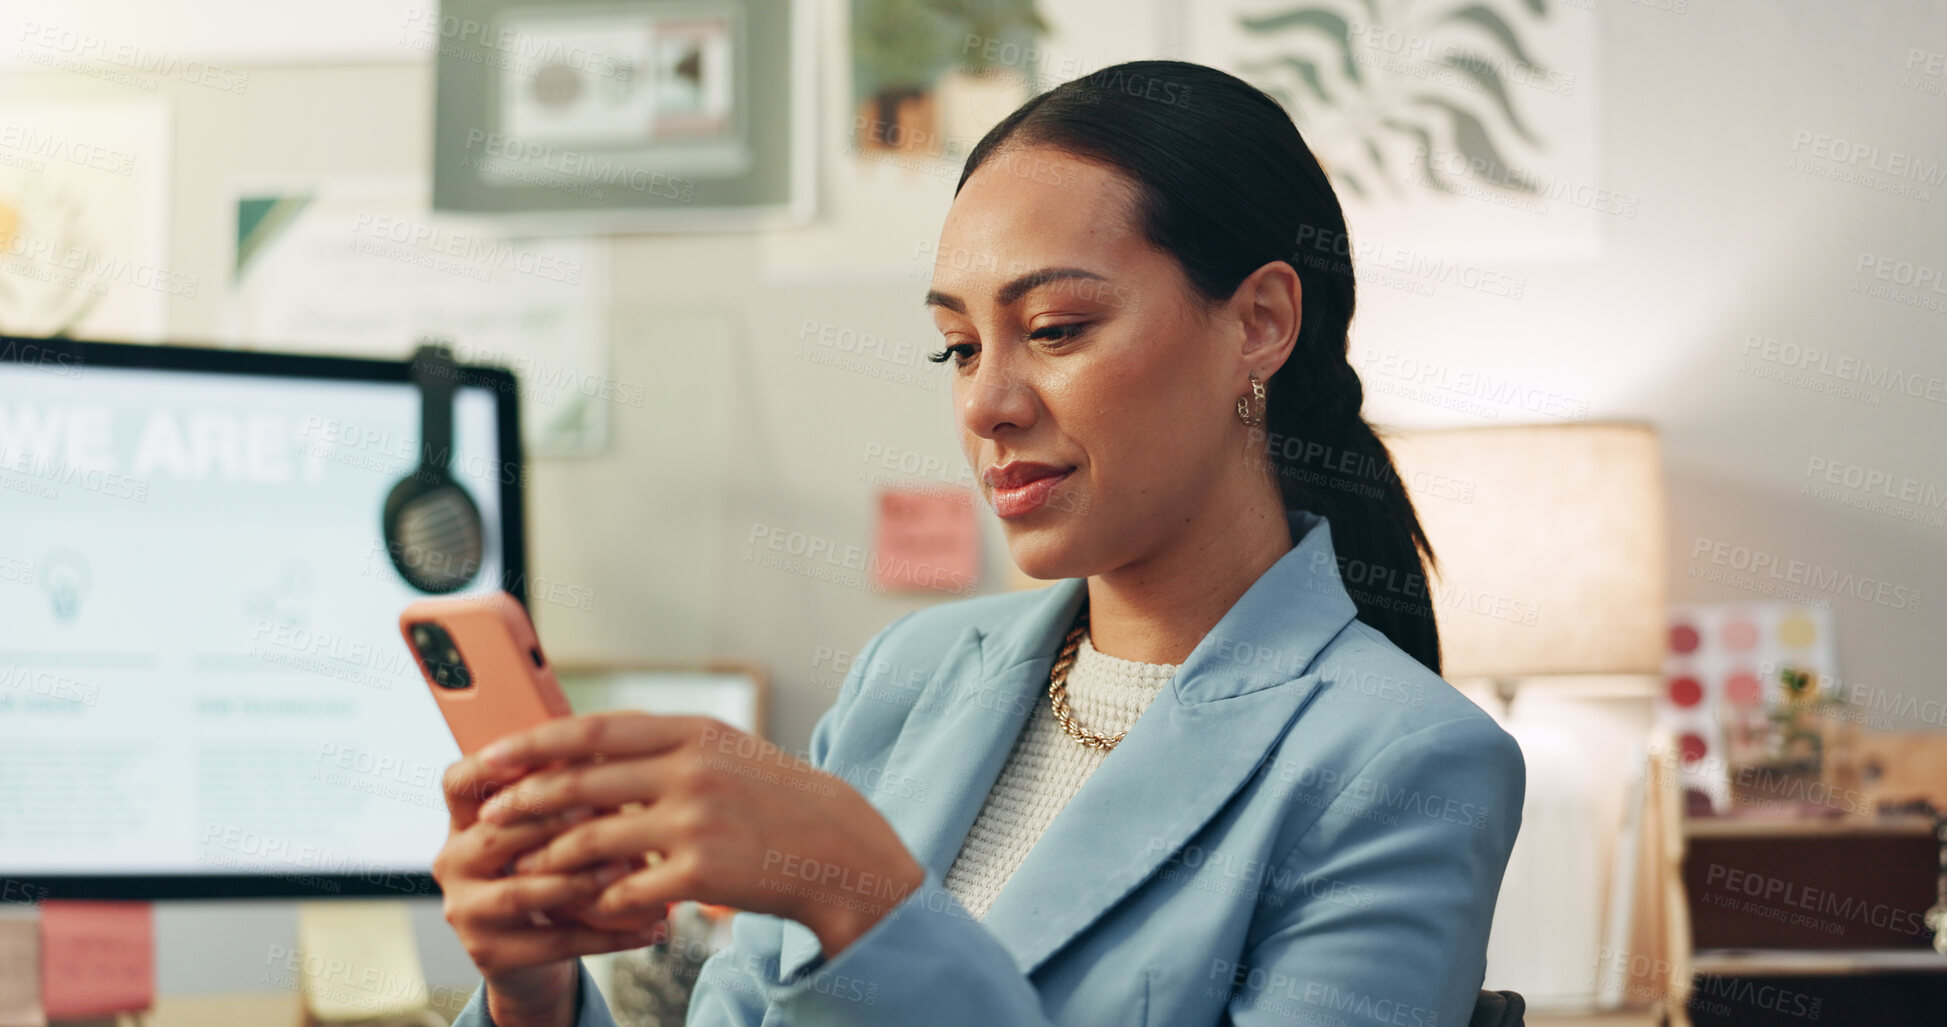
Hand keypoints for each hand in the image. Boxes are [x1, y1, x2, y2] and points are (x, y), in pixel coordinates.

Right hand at [432, 752, 666, 1026]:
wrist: (529, 954)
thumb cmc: (549, 870)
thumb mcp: (547, 830)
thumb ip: (564, 794)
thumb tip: (615, 749)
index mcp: (465, 821)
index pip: (458, 782)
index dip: (488, 766)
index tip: (536, 751)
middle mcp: (454, 862)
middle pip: (494, 835)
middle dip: (550, 821)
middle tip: (602, 809)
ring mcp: (467, 910)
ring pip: (519, 892)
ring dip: (576, 879)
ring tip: (627, 868)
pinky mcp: (490, 953)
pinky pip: (554, 943)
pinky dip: (606, 936)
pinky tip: (649, 928)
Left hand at [476, 713, 926, 957]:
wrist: (837, 847)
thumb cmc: (773, 797)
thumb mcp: (726, 750)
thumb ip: (665, 742)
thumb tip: (591, 736)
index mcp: (693, 732)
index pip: (593, 728)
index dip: (534, 741)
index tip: (494, 753)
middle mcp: (691, 770)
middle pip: (581, 781)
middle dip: (526, 799)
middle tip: (491, 814)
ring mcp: (696, 822)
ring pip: (593, 838)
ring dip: (549, 856)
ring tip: (525, 867)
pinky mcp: (702, 872)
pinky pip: (627, 888)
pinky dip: (600, 897)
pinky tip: (589, 903)